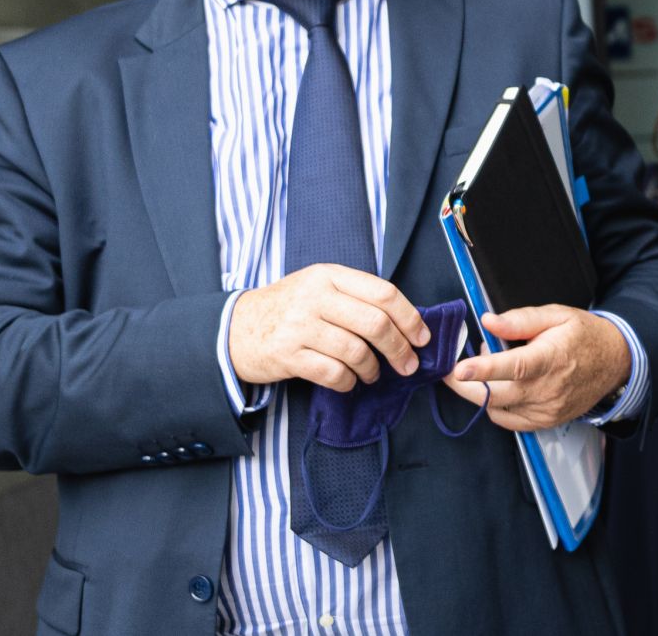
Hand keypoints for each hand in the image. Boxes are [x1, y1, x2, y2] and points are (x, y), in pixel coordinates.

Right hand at [228, 263, 429, 391]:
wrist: (235, 328)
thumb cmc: (289, 308)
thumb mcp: (319, 287)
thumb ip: (356, 297)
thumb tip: (406, 322)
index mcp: (329, 276)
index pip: (383, 293)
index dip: (410, 318)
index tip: (422, 338)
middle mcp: (315, 296)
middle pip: (375, 323)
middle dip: (399, 348)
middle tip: (407, 364)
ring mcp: (299, 325)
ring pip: (356, 351)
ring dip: (372, 369)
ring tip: (372, 373)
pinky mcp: (287, 354)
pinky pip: (333, 373)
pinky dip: (348, 382)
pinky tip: (348, 382)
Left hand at [444, 305, 629, 431]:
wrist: (616, 363)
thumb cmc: (584, 336)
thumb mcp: (557, 315)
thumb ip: (521, 319)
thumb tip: (488, 321)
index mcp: (551, 358)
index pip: (514, 367)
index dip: (484, 369)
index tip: (458, 369)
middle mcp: (549, 389)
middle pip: (497, 395)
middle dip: (464, 386)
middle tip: (449, 372)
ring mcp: (547, 410)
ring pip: (499, 409)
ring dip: (482, 392)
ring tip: (487, 370)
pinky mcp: (546, 421)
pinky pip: (509, 420)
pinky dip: (496, 406)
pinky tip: (499, 387)